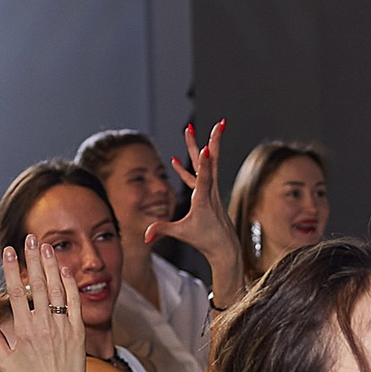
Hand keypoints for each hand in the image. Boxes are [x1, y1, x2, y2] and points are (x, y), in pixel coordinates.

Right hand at [0, 240, 93, 371]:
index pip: (15, 292)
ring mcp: (62, 328)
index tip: (7, 250)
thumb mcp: (7, 364)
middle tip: (29, 238)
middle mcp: (43, 326)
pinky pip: (75, 305)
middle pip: (37, 285)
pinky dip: (71, 286)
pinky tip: (67, 271)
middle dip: (33, 259)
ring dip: (52, 266)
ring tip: (47, 247)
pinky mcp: (79, 333)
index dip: (11, 269)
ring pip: (57, 290)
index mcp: (22, 330)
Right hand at [145, 120, 243, 301]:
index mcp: (204, 199)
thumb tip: (145, 237)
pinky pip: (196, 176)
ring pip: (206, 164)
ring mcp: (209, 191)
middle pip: (210, 162)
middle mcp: (210, 191)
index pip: (205, 178)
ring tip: (191, 130)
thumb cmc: (206, 241)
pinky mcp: (206, 194)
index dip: (205, 163)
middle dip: (213, 141)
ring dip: (202, 145)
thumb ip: (163, 230)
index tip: (207, 147)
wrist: (225, 248)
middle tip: (220, 123)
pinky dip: (187, 167)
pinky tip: (175, 159)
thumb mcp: (183, 234)